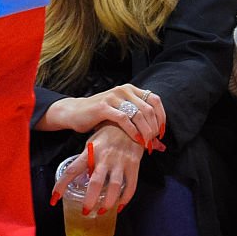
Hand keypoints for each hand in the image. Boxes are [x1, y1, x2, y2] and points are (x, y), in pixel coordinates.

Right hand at [38, 83, 166, 147]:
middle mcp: (124, 90)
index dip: (162, 117)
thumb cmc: (100, 117)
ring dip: (145, 131)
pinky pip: (124, 119)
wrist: (74, 112)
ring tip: (146, 143)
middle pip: (148, 109)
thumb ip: (140, 125)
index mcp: (130, 89)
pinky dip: (133, 131)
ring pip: (138, 114)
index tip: (161, 133)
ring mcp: (113, 97)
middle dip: (154, 127)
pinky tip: (136, 140)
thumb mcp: (122, 117)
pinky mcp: (104, 107)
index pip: (155, 100)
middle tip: (153, 141)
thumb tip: (161, 145)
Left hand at [52, 125, 145, 213]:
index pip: (72, 170)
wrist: (130, 120)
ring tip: (102, 212)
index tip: (54, 199)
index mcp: (90, 152)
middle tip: (85, 212)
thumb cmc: (108, 133)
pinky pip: (131, 185)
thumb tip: (80, 178)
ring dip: (108, 202)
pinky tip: (120, 206)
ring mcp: (120, 161)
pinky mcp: (133, 164)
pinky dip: (126, 198)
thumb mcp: (92, 142)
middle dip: (90, 200)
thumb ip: (87, 159)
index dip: (61, 185)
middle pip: (95, 182)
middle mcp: (105, 157)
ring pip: (114, 186)